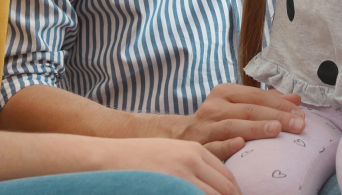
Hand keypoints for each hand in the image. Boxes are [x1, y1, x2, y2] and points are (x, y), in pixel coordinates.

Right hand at [93, 137, 241, 194]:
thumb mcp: (171, 155)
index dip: (235, 193)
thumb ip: (193, 167)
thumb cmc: (137, 161)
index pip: (227, 177)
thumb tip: (214, 187)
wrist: (106, 157)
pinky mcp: (171, 187)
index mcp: (195, 151)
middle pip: (226, 189)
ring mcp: (182, 176)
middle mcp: (193, 161)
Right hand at [168, 84, 304, 147]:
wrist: (179, 135)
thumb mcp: (238, 105)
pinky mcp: (198, 145)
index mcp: (225, 93)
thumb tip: (296, 99)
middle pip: (249, 110)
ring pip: (233, 126)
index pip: (257, 96)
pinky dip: (227, 145)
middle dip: (276, 116)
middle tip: (298, 124)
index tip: (300, 113)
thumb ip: (266, 101)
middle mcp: (214, 107)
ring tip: (277, 130)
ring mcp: (205, 126)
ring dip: (256, 128)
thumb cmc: (217, 119)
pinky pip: (213, 146)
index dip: (280, 103)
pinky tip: (241, 144)